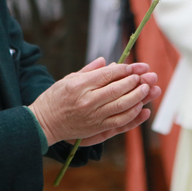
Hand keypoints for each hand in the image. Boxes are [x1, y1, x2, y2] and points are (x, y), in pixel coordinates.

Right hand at [28, 58, 159, 146]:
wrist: (43, 123)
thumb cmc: (55, 98)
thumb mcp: (68, 79)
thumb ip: (89, 70)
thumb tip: (107, 61)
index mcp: (79, 86)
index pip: (107, 75)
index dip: (124, 70)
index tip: (134, 67)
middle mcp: (87, 101)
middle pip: (117, 90)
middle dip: (135, 82)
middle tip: (146, 76)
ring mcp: (92, 117)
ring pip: (121, 107)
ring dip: (137, 97)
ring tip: (148, 89)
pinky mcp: (96, 129)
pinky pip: (118, 122)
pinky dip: (132, 115)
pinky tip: (141, 107)